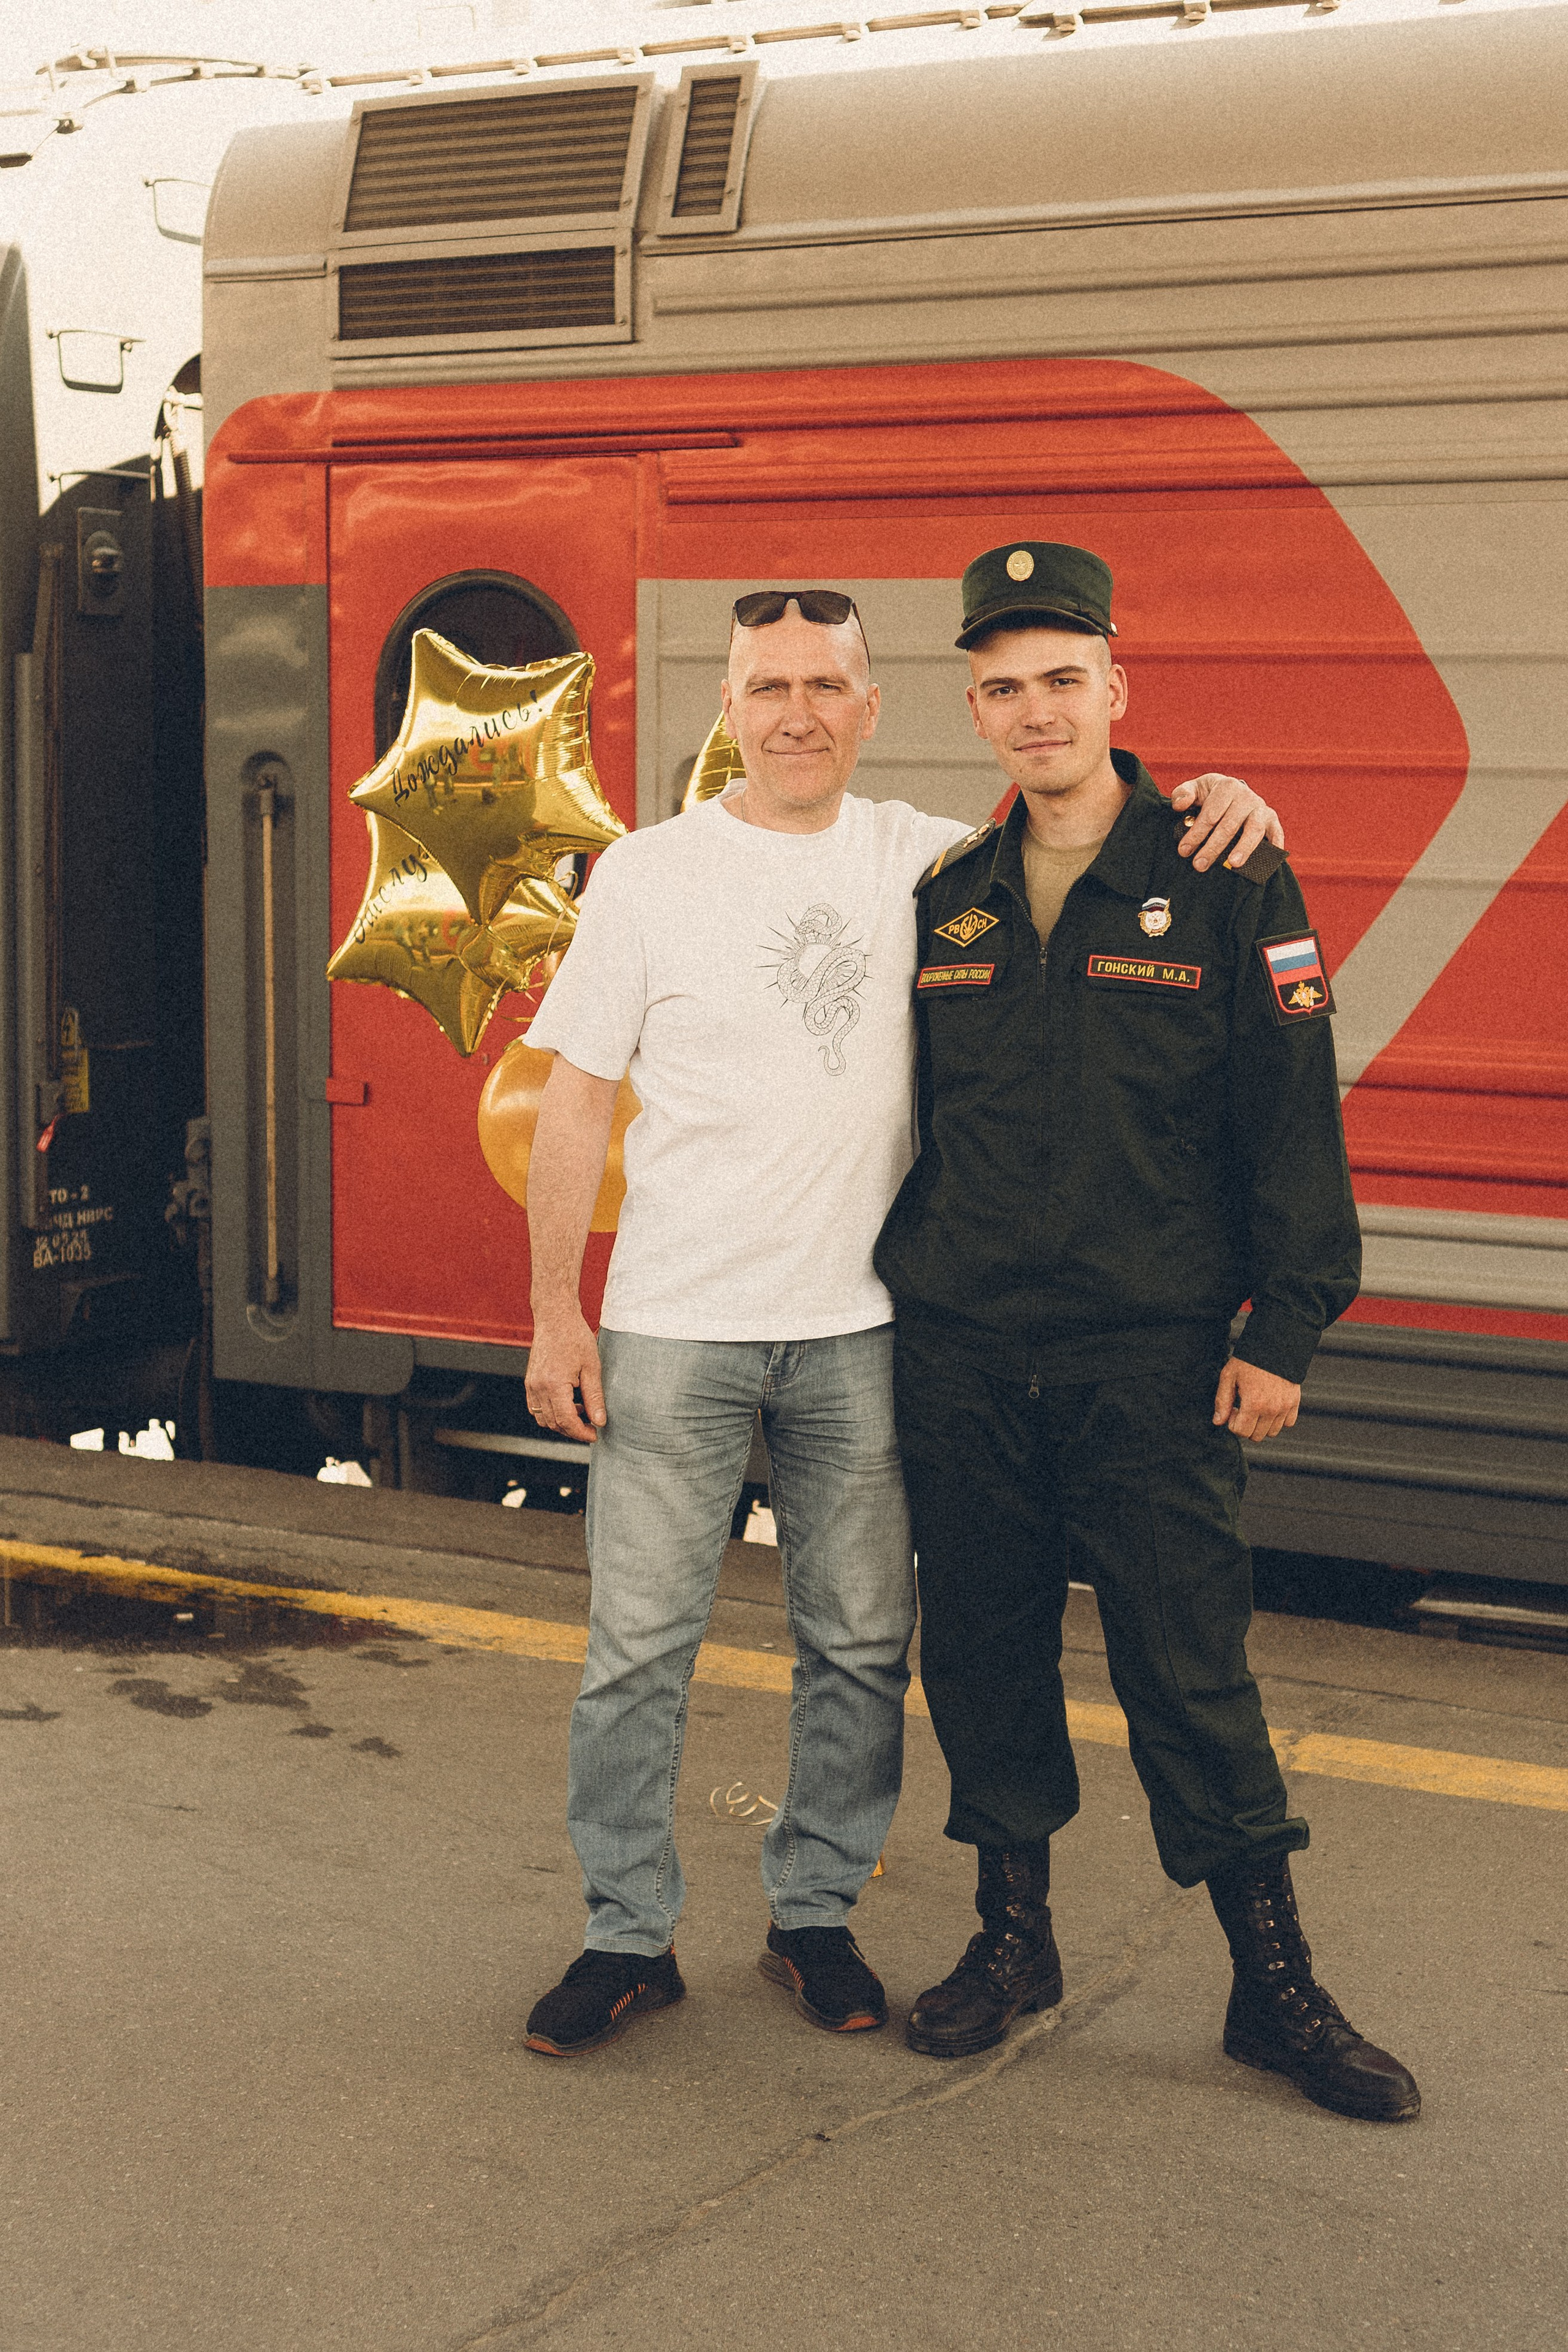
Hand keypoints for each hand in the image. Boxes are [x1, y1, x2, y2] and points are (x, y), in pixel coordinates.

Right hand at [525, 1308, 606, 1442]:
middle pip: (553, 1423)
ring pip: (543, 1418)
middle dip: (573, 1431)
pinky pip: (536, 1407)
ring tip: (582, 1413)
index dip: (581, 1433)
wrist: (555, 1317)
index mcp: (554, 1384)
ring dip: (561, 1423)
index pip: (566, 1421)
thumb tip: (599, 1421)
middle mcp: (538, 1387)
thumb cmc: (575, 1337)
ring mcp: (531, 1384)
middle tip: (592, 1427)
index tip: (595, 1434)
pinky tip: (568, 1404)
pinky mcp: (529, 1381)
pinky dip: (551, 1413)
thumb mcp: (592, 1367)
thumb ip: (594, 1397)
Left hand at [1171, 774, 1284, 872]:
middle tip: (1199, 865)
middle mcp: (1246, 796)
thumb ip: (1182, 794)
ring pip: (1254, 830)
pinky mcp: (1272, 820)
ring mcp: (1261, 809)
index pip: (1210, 814)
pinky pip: (1276, 833)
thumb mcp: (1195, 789)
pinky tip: (1269, 860)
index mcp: (1226, 787)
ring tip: (1233, 864)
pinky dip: (1274, 845)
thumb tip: (1179, 806)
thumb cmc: (1209, 796)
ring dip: (1244, 848)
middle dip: (1213, 848)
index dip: (1196, 833)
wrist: (1232, 792)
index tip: (1184, 851)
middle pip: (1229, 826)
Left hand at [1212, 1356, 1299, 1441]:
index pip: (1241, 1432)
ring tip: (1257, 1406)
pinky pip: (1287, 1423)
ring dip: (1261, 1425)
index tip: (1233, 1408)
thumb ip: (1222, 1401)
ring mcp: (1285, 1407)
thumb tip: (1218, 1422)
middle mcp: (1271, 1409)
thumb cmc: (1249, 1360)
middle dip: (1246, 1426)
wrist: (1275, 1345)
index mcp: (1254, 1404)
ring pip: (1272, 1433)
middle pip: (1256, 1436)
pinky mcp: (1294, 1402)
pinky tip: (1270, 1406)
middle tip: (1243, 1408)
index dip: (1232, 1423)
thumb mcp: (1229, 1376)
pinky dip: (1278, 1420)